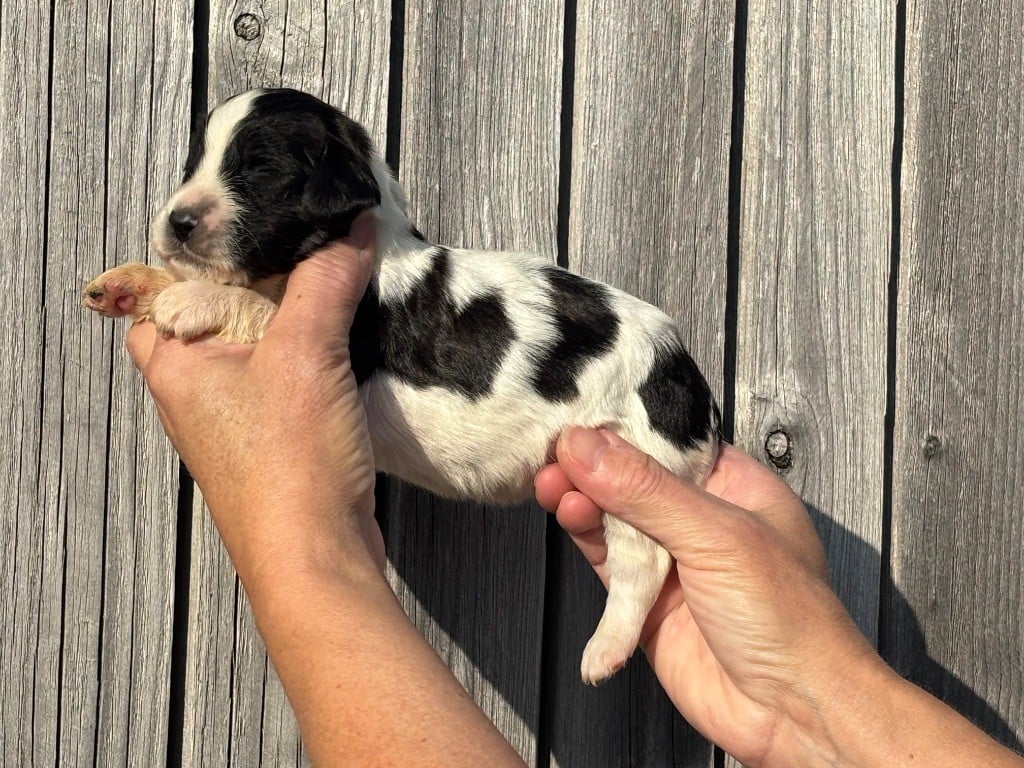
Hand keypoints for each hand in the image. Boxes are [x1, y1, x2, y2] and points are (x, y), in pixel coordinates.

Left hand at [126, 217, 382, 583]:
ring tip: (327, 293)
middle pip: (213, 313)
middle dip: (257, 283)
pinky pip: (280, 383)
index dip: (205, 252)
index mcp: (175, 366)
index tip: (252, 226)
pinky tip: (341, 351)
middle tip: (300, 254)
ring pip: (251, 349)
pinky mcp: (270, 443)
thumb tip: (351, 231)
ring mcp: (232, 422)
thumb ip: (326, 281)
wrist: (316, 556)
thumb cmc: (288, 470)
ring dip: (287, 323)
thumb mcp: (307, 353)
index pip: (164, 286)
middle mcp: (194, 394)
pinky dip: (306, 361)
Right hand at [535, 429, 879, 766]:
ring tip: (552, 485)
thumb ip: (647, 491)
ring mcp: (673, 561)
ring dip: (582, 500)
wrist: (791, 716)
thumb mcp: (718, 536)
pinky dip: (584, 540)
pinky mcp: (647, 602)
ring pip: (614, 518)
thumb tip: (587, 445)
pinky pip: (608, 564)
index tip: (580, 416)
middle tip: (555, 454)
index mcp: (735, 487)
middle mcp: (702, 520)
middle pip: (634, 478)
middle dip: (592, 466)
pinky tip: (568, 517)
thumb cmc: (790, 619)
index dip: (625, 428)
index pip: (669, 442)